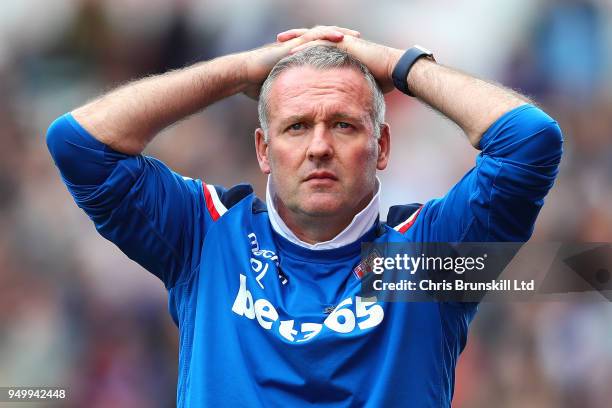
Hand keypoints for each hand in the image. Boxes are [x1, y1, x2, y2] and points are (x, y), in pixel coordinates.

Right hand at [242, 26, 360, 98]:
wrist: (243, 75)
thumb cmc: (257, 85)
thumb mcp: (283, 92)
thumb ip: (294, 97)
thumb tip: (302, 116)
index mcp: (300, 59)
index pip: (325, 54)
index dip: (340, 55)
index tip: (357, 59)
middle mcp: (299, 49)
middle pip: (327, 41)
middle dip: (345, 42)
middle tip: (363, 44)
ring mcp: (295, 45)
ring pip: (322, 35)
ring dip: (340, 35)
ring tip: (356, 37)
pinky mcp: (291, 44)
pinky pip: (311, 37)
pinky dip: (326, 36)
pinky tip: (339, 37)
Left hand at [281, 32, 403, 92]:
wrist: (395, 71)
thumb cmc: (383, 81)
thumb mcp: (360, 85)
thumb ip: (350, 90)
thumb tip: (345, 106)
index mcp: (341, 53)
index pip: (318, 50)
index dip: (303, 52)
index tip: (288, 56)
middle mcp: (340, 45)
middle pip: (312, 40)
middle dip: (295, 40)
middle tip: (279, 43)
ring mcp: (342, 42)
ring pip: (313, 37)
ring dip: (296, 39)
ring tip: (281, 41)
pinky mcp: (344, 42)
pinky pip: (321, 41)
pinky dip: (306, 44)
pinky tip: (293, 48)